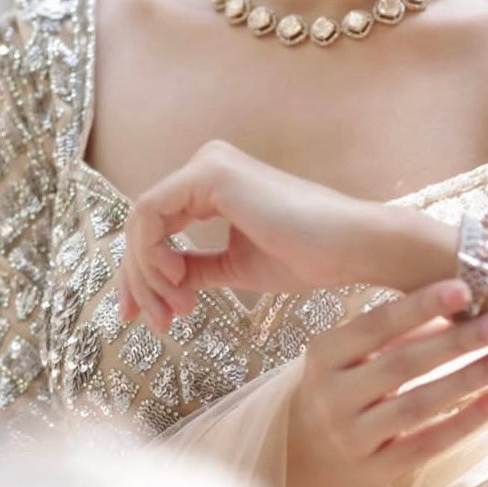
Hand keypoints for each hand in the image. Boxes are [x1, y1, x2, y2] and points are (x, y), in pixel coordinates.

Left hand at [117, 140, 402, 331]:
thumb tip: (161, 284)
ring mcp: (206, 165)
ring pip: (142, 222)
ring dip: (148, 275)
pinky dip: (154, 255)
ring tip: (175, 310)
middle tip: (152, 322)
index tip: (149, 318)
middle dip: (138, 279)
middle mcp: (205, 165)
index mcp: (212, 184)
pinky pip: (151, 215)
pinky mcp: (209, 173)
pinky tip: (179, 282)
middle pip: (144, 224)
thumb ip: (195, 268)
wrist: (349, 247)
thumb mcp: (235, 267)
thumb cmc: (306, 256)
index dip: (141, 274)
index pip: (157, 226)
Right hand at [285, 281, 487, 486]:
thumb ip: (389, 330)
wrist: (298, 451)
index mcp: (324, 354)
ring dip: (466, 380)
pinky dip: (463, 423)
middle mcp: (334, 395)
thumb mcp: (344, 352)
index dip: (419, 305)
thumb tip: (452, 302)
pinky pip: (425, 446)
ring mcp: (353, 436)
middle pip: (401, 365)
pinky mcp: (375, 470)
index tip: (463, 287)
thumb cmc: (335, 384)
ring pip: (416, 406)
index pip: (376, 324)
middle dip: (455, 341)